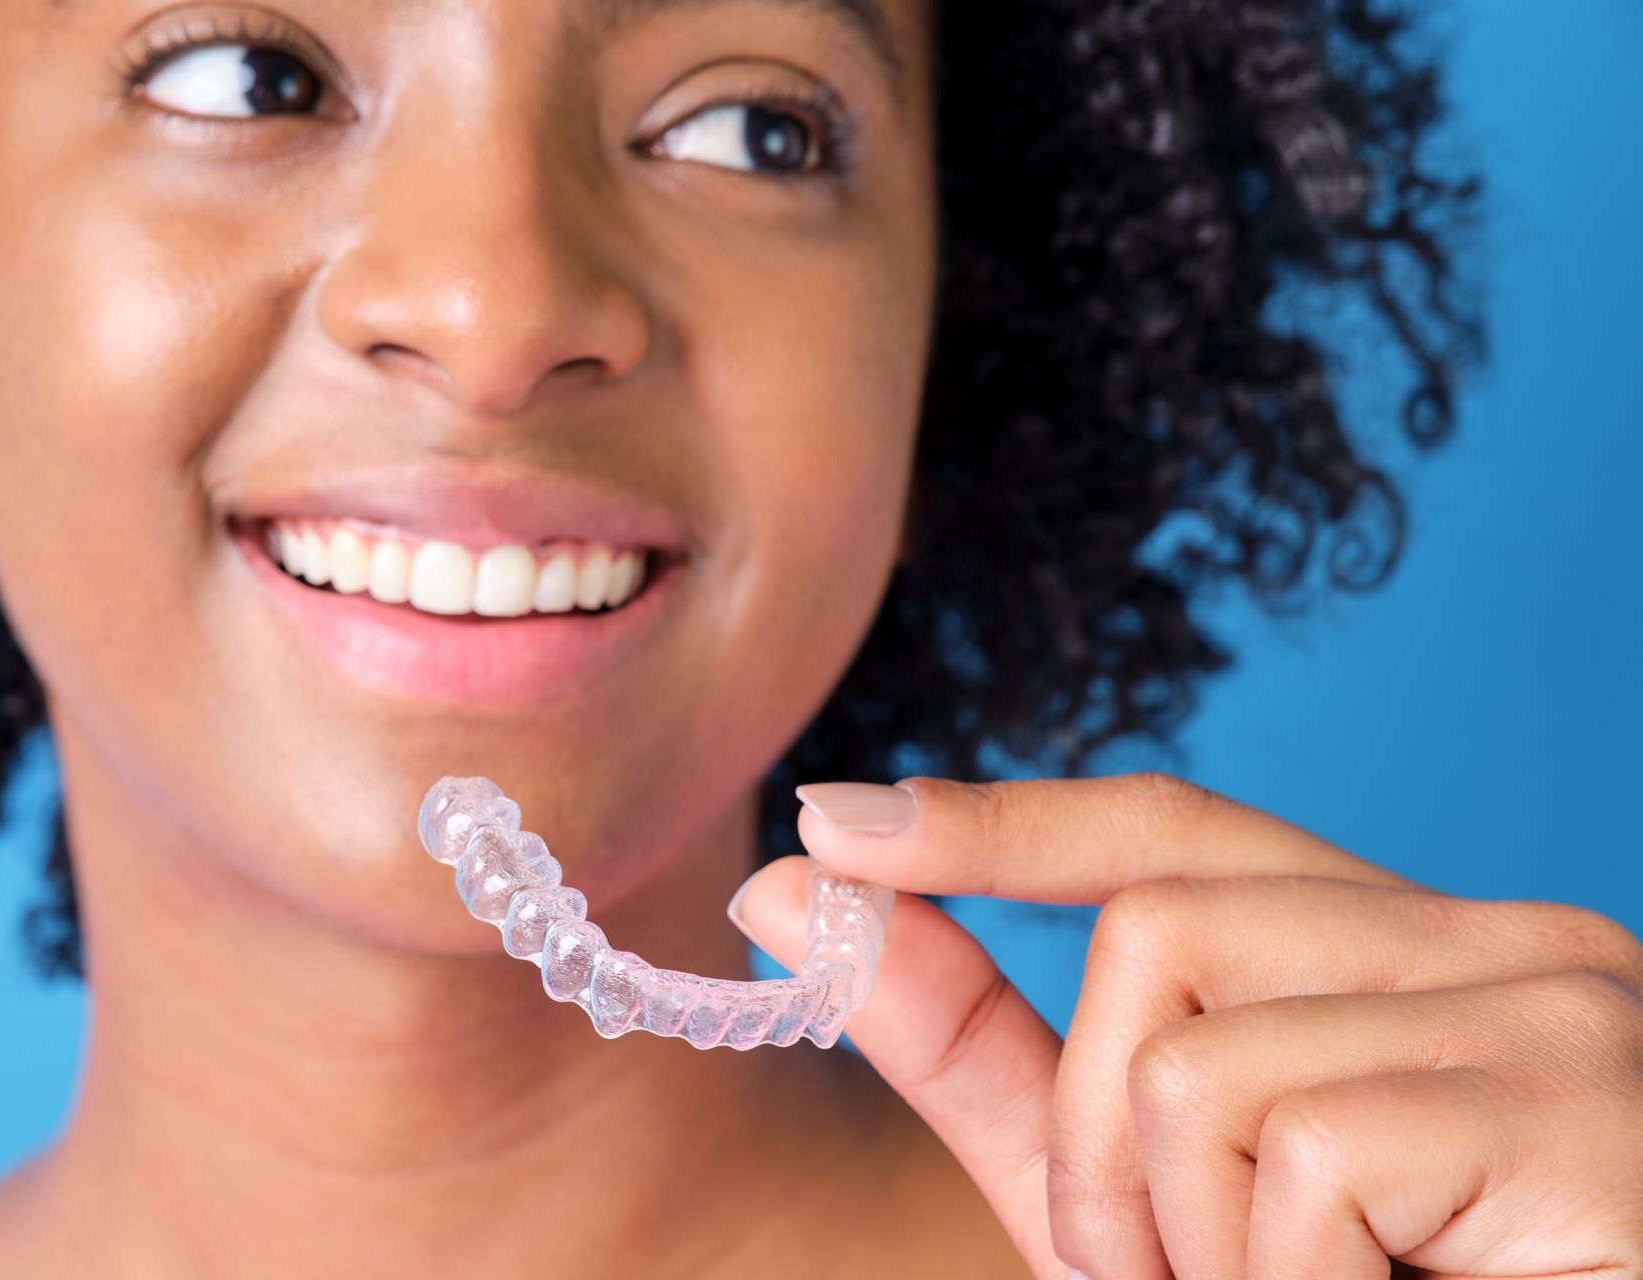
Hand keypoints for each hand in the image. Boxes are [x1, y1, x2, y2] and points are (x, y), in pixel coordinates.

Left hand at [728, 772, 1642, 1279]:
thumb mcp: (1148, 1204)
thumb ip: (988, 1058)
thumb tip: (791, 890)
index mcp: (1410, 956)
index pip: (1177, 829)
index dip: (998, 824)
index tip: (836, 826)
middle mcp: (1503, 943)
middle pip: (1156, 930)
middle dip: (1096, 1143)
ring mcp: (1557, 1008)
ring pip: (1201, 1057)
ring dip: (1189, 1242)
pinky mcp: (1582, 1102)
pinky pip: (1304, 1150)